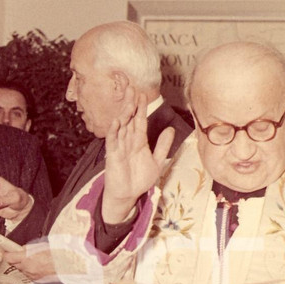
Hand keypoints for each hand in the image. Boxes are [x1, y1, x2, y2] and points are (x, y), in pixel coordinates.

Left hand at [4, 243, 56, 281]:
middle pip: (14, 265)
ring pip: (22, 270)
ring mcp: (31, 275)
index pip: (9, 258)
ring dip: (24, 266)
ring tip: (33, 261)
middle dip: (16, 261)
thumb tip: (21, 249)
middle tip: (21, 256)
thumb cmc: (53, 253)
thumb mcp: (38, 246)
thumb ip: (27, 248)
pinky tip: (37, 267)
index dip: (8, 255)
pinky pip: (29, 275)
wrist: (63, 263)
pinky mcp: (35, 279)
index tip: (8, 253)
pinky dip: (30, 271)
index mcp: (26, 257)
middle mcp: (26, 267)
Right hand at [102, 88, 174, 223]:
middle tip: (132, 88)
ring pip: (122, 127)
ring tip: (128, 100)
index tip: (142, 93)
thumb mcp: (157, 161)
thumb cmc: (139, 179)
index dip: (141, 108)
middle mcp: (128, 141)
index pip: (139, 121)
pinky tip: (117, 121)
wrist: (127, 195)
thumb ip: (163, 145)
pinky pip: (113, 141)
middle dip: (131, 104)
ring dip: (124, 113)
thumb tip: (171, 130)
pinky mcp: (113, 156)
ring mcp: (120, 147)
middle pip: (129, 119)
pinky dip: (114, 131)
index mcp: (139, 141)